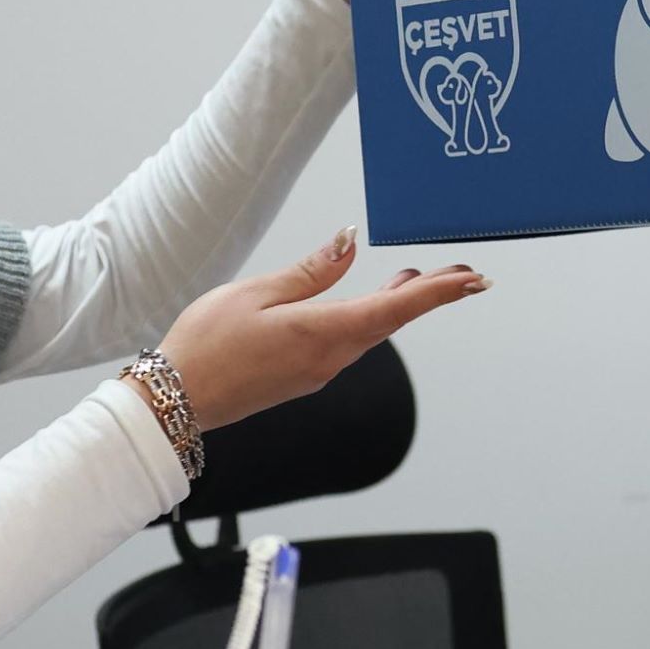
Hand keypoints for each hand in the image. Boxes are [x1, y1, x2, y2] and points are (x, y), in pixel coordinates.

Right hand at [156, 227, 476, 434]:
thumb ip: (310, 272)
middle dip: (428, 296)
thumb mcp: (256, 293)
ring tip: (418, 280)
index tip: (474, 280)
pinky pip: (345, 343)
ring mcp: (316, 371)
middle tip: (463, 275)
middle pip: (389, 321)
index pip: (395, 309)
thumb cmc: (205, 345)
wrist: (174, 402)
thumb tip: (349, 245)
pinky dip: (366, 319)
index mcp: (322, 334)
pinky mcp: (302, 377)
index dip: (439, 293)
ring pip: (368, 332)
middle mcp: (328, 359)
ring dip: (396, 305)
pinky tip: (365, 304)